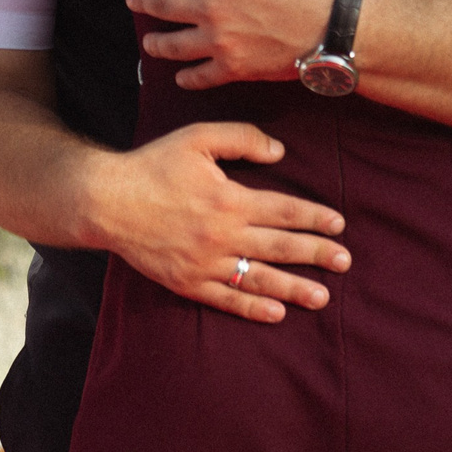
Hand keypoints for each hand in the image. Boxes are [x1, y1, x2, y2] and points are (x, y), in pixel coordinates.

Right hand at [87, 122, 348, 321]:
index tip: (338, 225)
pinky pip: (227, 299)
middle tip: (345, 262)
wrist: (106, 201)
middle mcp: (223, 235)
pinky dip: (253, 308)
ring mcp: (206, 263)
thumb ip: (241, 138)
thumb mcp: (197, 137)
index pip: (284, 210)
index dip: (314, 217)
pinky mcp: (188, 282)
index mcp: (229, 199)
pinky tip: (277, 314)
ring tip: (323, 297)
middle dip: (317, 254)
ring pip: (259, 278)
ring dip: (294, 288)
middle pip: (280, 247)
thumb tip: (279, 152)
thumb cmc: (153, 165)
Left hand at [125, 0, 341, 89]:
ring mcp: (219, 41)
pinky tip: (180, 77)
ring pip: (175, 44)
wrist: (334, 25)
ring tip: (147, 41)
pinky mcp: (235, 68)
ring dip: (156, 43)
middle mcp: (208, 8)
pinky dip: (188, 78)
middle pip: (162, 4)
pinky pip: (202, 76)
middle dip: (142, 0)